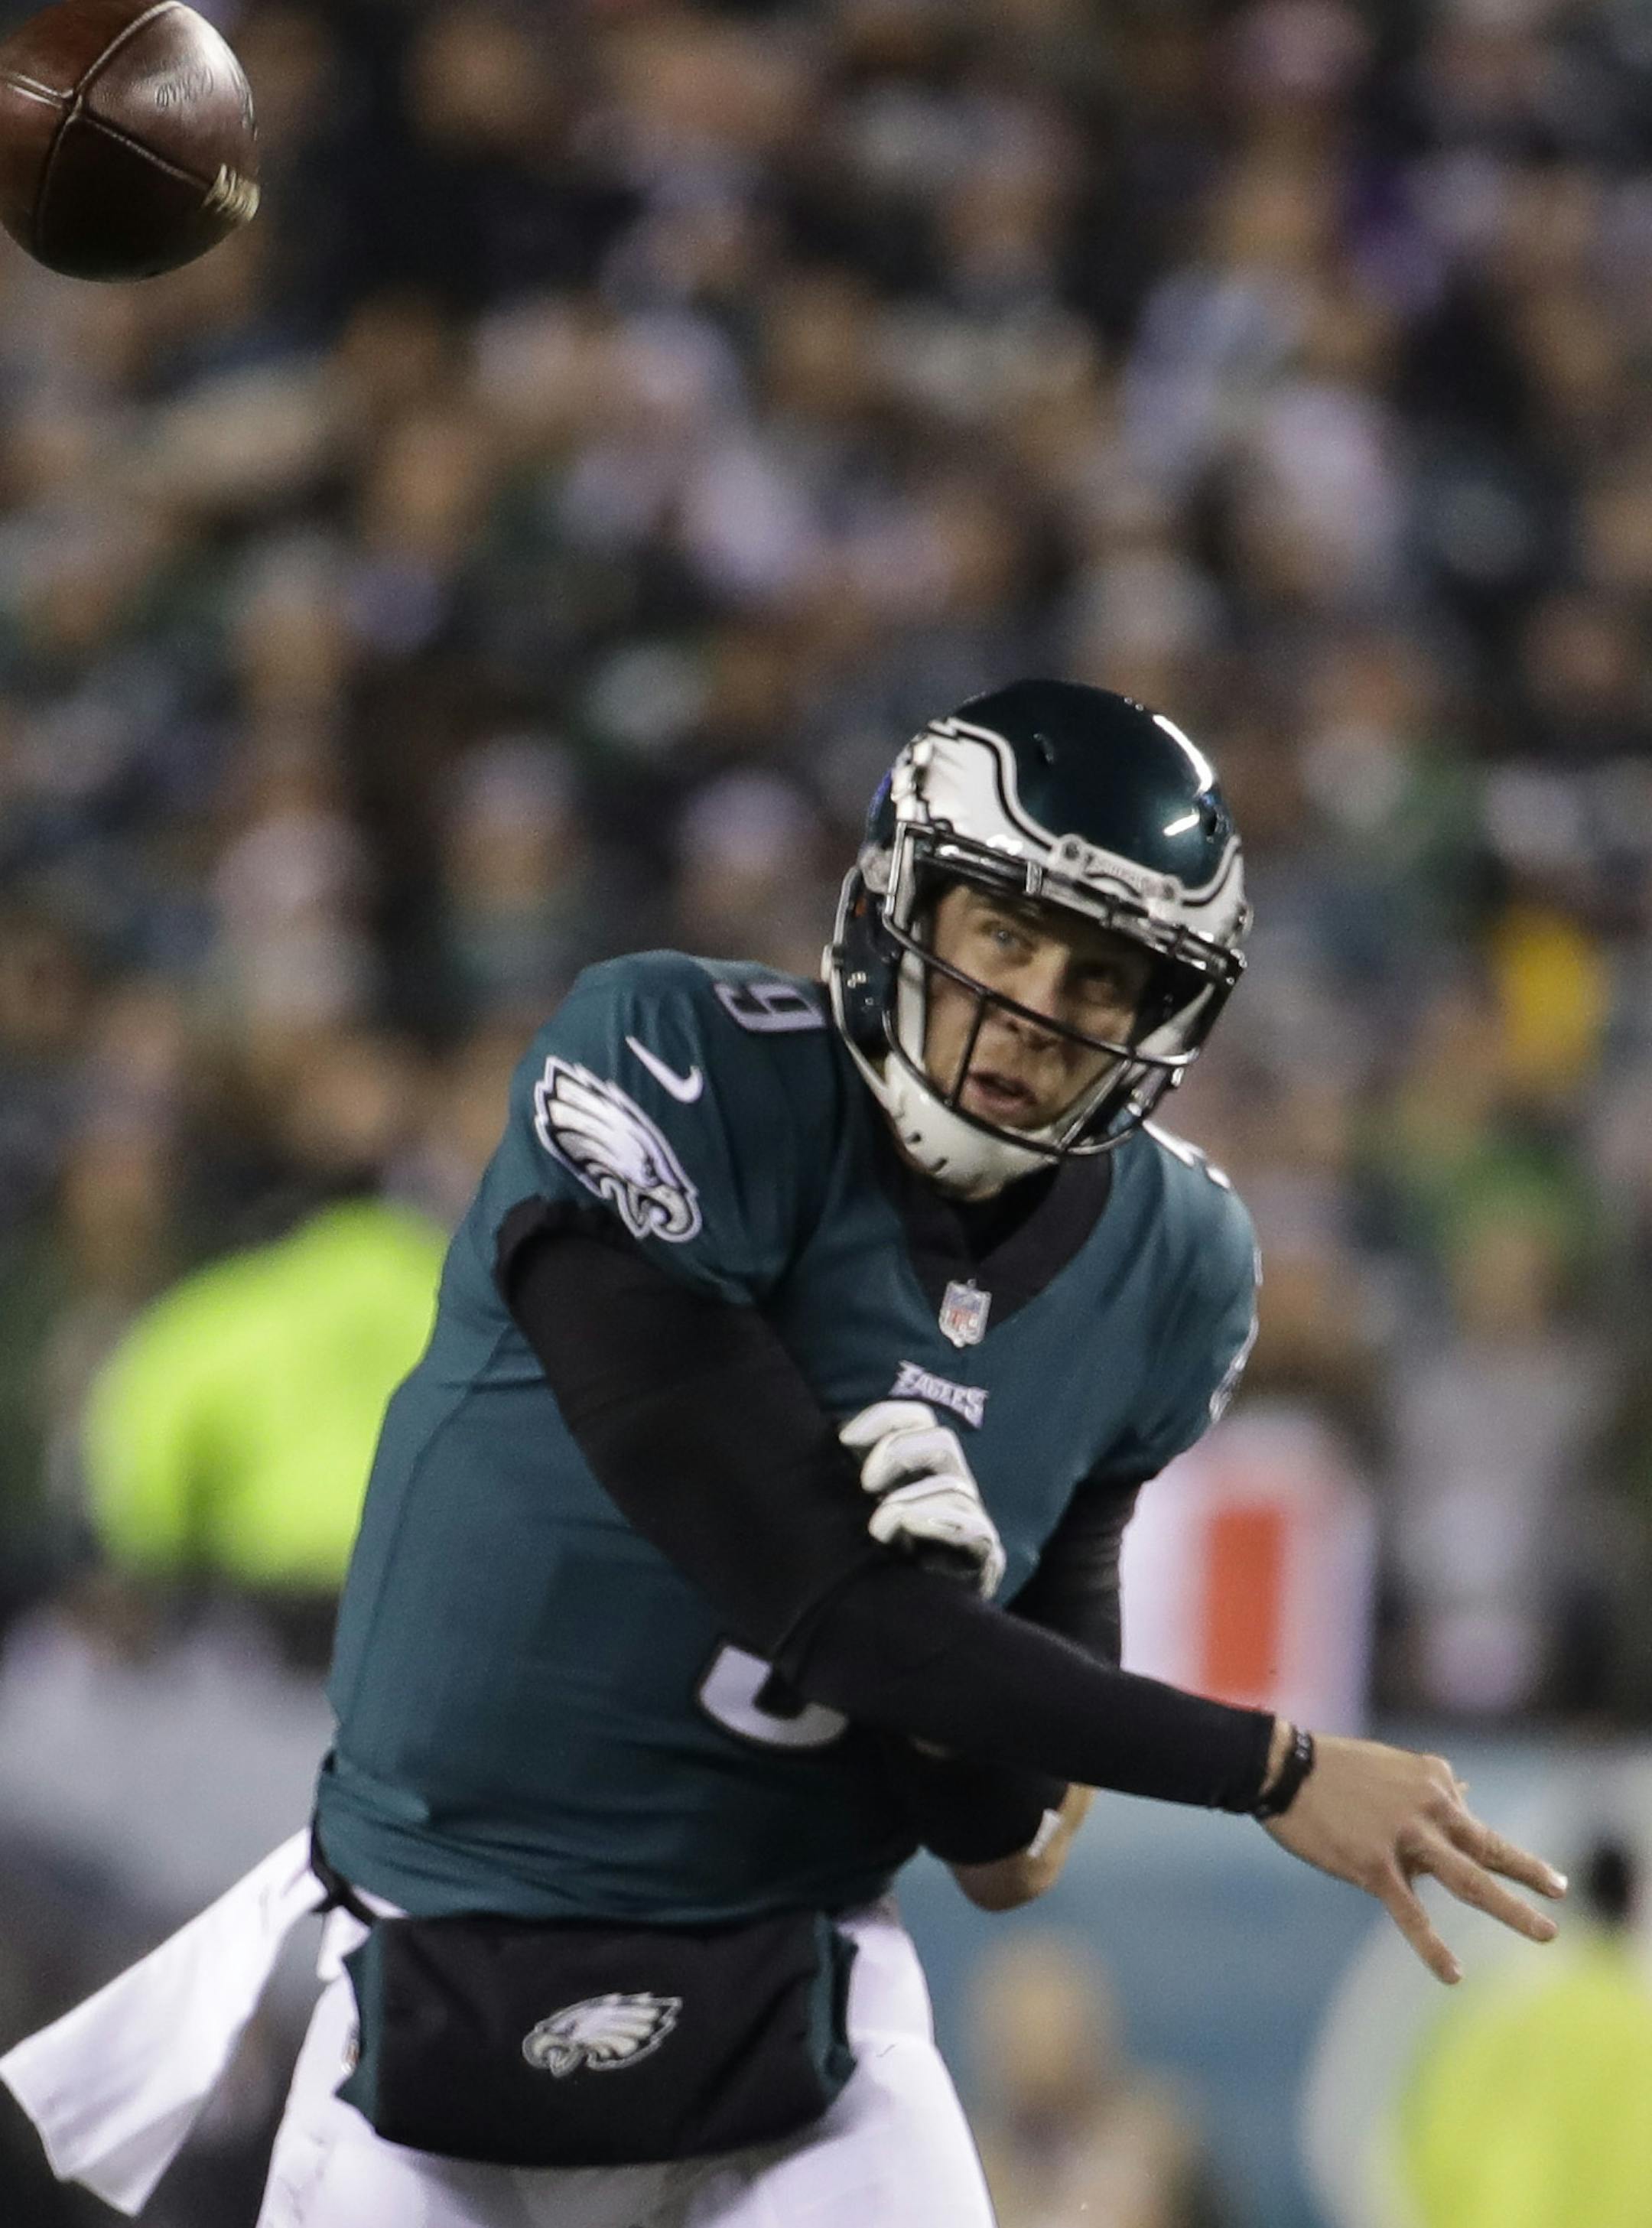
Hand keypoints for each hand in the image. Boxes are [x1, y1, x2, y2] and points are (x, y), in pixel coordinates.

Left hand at [839, 1399, 1006, 1597]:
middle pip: (942, 1440)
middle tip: (866, 1483)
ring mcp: (970, 1523)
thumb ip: (846, 1478)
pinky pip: (976, 1529)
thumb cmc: (869, 1564)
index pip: (916, 1419)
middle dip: (900, 1452)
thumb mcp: (852, 1512)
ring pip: (955, 1486)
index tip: (844, 1440)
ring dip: (909, 1502)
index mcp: (919, 1468)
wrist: (895, 1630)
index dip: (884, 1418)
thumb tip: (830, 1441)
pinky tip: (910, 1527)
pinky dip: (941, 1522)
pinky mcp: (984, 1559)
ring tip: (877, 1529)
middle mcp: (949, 1487)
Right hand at [1262, 1729, 1567, 1983]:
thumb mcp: (1391, 1767)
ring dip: (1512, 1908)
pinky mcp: (1374, 1866)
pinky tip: (1453, 1974)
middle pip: (1489, 1848)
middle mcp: (1429, 1807)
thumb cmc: (1332, 1768)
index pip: (1473, 1824)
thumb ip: (1429, 1784)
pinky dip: (1434, 1947)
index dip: (1501, 1851)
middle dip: (1529, 1872)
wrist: (1282, 1767)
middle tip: (1561, 1892)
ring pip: (1469, 1880)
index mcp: (1432, 1781)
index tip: (1532, 1870)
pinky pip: (1411, 1914)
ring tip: (1545, 1932)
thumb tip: (1466, 1794)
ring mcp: (1405, 1838)